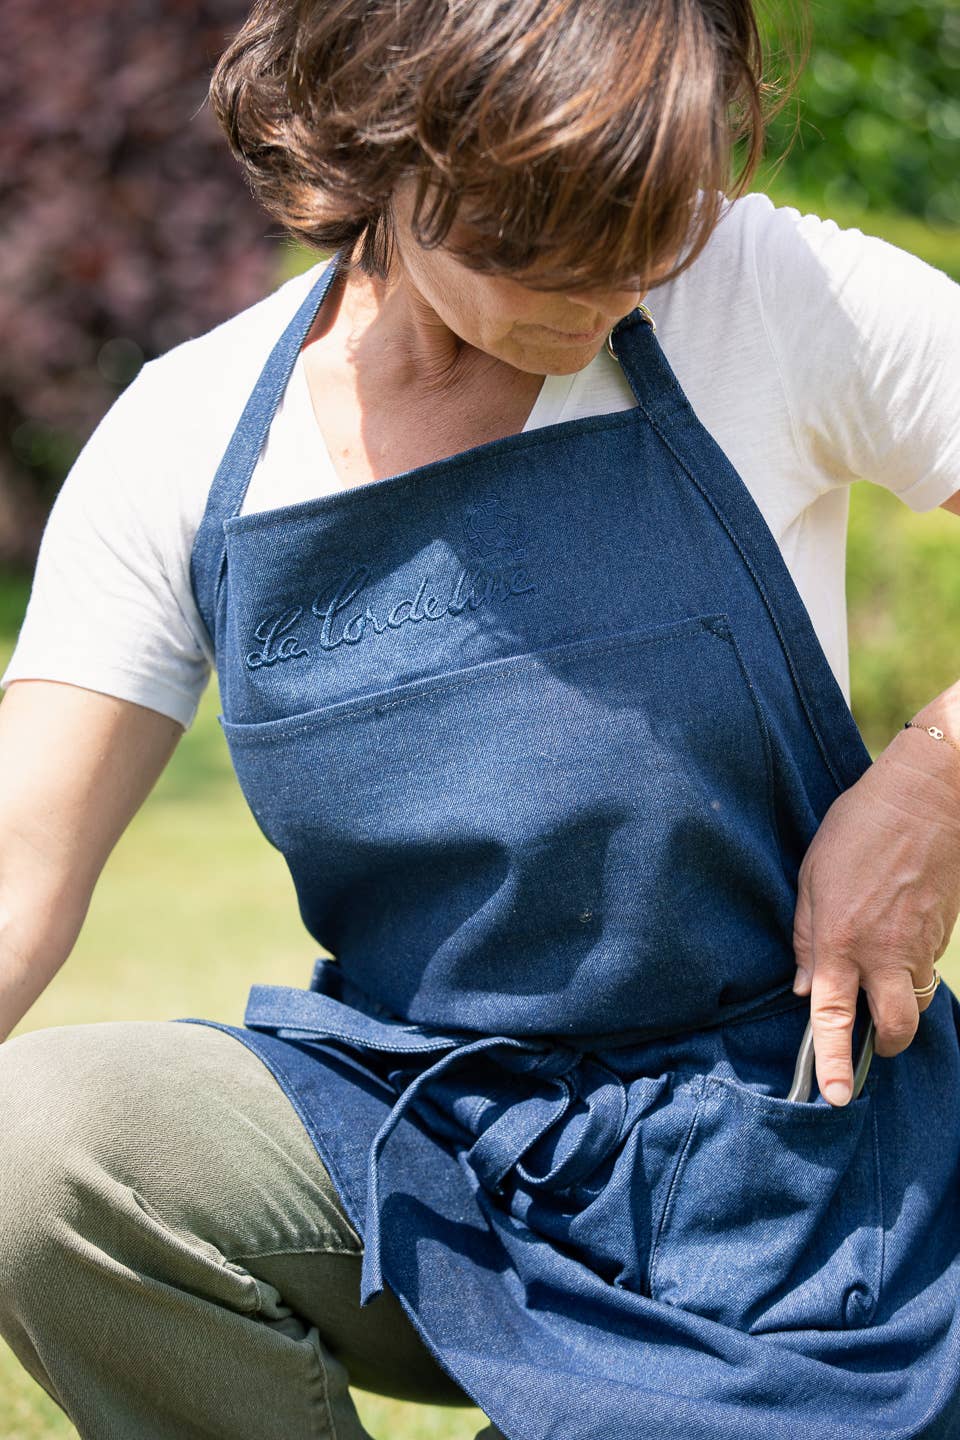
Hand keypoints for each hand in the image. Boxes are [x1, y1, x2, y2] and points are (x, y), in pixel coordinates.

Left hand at [791, 729, 959, 1105]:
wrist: (925, 799)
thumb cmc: (858, 829)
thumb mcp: (812, 875)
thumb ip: (805, 934)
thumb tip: (801, 986)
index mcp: (839, 940)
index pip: (831, 1016)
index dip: (832, 1061)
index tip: (836, 1096)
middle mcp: (882, 953)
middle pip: (894, 1029)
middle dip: (882, 1047)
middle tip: (869, 1044)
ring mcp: (919, 946)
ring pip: (916, 1003)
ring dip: (899, 1008)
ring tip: (879, 986)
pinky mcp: (942, 935)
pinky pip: (926, 970)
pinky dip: (911, 971)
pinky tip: (897, 938)